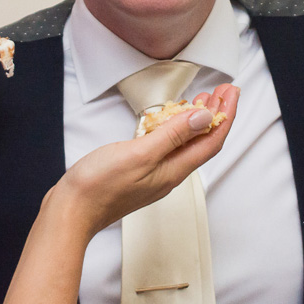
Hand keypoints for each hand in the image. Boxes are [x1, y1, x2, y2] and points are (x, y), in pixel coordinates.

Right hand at [52, 85, 239, 235]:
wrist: (72, 211)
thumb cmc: (100, 186)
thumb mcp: (140, 153)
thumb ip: (173, 135)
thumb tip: (203, 118)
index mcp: (174, 170)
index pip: (212, 140)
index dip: (225, 115)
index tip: (231, 92)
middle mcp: (169, 174)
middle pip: (203, 142)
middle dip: (217, 115)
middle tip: (223, 91)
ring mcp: (155, 174)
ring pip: (186, 145)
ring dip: (198, 121)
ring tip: (203, 100)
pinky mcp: (140, 172)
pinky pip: (169, 148)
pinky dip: (176, 129)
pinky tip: (170, 121)